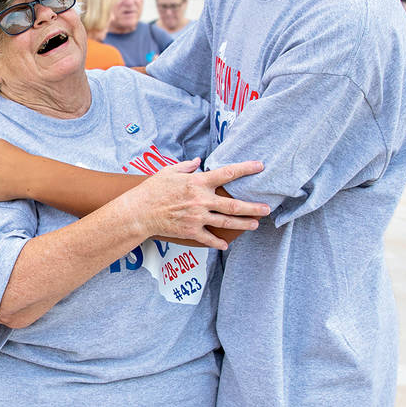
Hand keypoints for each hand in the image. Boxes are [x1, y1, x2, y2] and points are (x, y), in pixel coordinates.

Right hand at [117, 159, 269, 249]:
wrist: (139, 212)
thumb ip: (187, 166)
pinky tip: (226, 244)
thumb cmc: (152, 189)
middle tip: (266, 208)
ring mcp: (197, 218)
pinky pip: (209, 239)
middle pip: (234, 205)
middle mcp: (201, 200)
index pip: (227, 173)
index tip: (260, 166)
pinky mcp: (191, 232)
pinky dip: (218, 243)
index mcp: (198, 182)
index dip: (246, 168)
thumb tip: (198, 162)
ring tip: (255, 224)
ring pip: (227, 223)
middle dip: (253, 207)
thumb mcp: (169, 171)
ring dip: (244, 224)